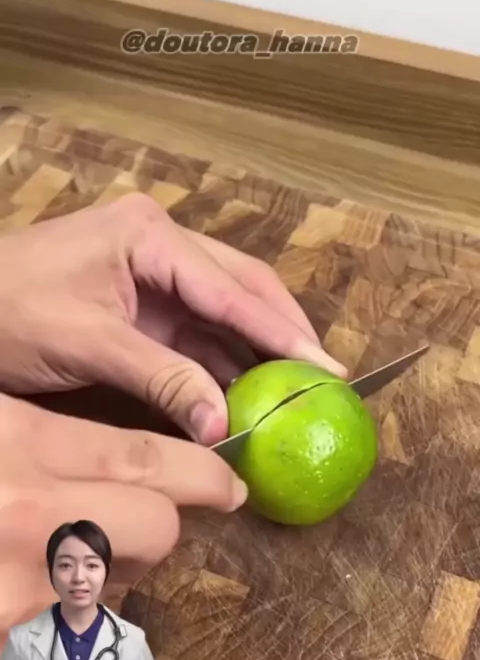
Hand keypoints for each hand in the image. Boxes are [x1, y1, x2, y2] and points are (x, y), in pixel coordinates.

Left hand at [0, 192, 345, 445]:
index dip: (282, 332)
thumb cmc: (4, 310)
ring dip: (254, 355)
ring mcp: (151, 279)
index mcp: (149, 236)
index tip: (326, 368)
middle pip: (239, 291)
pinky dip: (219, 367)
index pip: (231, 289)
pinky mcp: (140, 309)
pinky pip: (193, 338)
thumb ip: (160, 378)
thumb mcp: (86, 341)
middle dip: (281, 335)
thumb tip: (222, 422)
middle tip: (323, 380)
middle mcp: (159, 248)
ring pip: (221, 317)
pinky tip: (246, 394)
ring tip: (295, 393)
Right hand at [0, 392, 247, 650]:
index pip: (148, 460)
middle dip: (154, 525)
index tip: (228, 486)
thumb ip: (46, 430)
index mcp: (26, 444)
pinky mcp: (9, 643)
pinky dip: (60, 612)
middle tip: (116, 520)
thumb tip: (112, 453)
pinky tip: (20, 583)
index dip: (202, 475)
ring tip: (43, 550)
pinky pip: (70, 630)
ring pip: (118, 585)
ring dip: (103, 571)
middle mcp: (34, 518)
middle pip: (157, 528)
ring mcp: (20, 591)